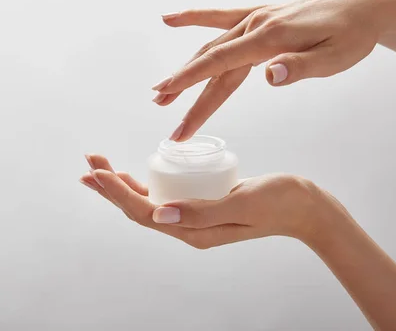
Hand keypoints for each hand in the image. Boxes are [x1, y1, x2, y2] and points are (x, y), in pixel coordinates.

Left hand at [80, 154, 336, 248]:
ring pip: (150, 201)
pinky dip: (145, 184)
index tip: (98, 172)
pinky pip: (166, 196)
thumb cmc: (280, 202)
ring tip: (101, 167)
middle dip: (112, 187)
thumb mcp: (242, 204)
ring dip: (123, 185)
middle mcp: (190, 228)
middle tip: (90, 163)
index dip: (117, 193)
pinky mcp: (203, 205)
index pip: (145, 213)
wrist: (306, 207)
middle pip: (140, 208)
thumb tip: (159, 214)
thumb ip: (202, 212)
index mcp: (195, 232)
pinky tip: (134, 175)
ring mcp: (195, 217)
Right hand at [153, 0, 395, 140]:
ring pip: (211, 46)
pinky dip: (195, 19)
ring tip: (163, 91)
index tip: (166, 94)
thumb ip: (300, 66)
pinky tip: (172, 20)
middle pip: (211, 61)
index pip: (221, 62)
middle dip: (183, 87)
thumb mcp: (336, 58)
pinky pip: (220, 19)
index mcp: (270, 37)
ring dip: (186, 69)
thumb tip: (268, 76)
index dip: (190, 81)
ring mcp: (255, 19)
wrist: (364, 7)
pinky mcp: (259, 17)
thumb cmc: (352, 35)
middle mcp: (256, 25)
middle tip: (159, 108)